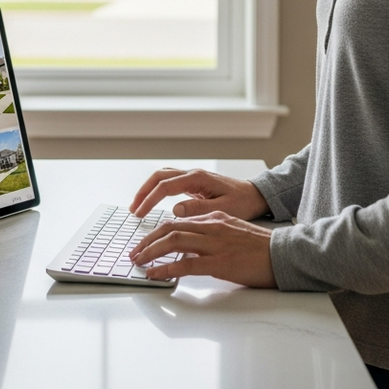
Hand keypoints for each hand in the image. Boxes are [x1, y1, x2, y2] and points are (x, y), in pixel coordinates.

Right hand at [129, 167, 270, 219]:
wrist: (255, 195)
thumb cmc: (243, 202)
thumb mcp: (222, 209)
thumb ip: (198, 209)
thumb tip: (175, 210)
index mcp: (198, 178)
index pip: (165, 186)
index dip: (149, 200)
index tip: (140, 214)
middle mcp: (193, 174)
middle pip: (159, 176)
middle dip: (143, 191)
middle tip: (133, 209)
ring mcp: (193, 177)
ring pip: (163, 177)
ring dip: (149, 189)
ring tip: (139, 206)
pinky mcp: (194, 183)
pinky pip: (170, 182)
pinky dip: (158, 190)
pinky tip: (154, 202)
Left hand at [129, 211, 275, 286]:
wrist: (284, 255)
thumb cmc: (261, 249)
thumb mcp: (233, 233)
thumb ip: (211, 235)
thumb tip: (190, 249)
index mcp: (215, 218)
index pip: (178, 221)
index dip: (157, 232)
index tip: (144, 242)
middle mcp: (212, 226)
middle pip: (170, 228)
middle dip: (148, 240)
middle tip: (134, 253)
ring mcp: (215, 243)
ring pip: (174, 241)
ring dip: (151, 251)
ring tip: (139, 262)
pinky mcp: (220, 262)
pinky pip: (186, 264)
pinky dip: (166, 268)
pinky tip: (155, 274)